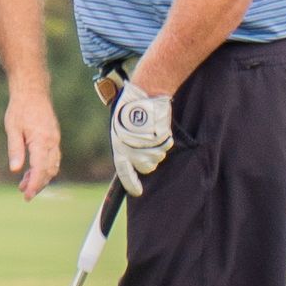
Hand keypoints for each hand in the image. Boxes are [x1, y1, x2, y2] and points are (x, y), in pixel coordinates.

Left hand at [5, 83, 60, 200]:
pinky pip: (52, 158)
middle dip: (38, 184)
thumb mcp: (12, 128)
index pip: (41, 169)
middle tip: (24, 194)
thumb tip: (15, 170)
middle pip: (49, 170)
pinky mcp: (54, 138)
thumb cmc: (20, 108)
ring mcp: (55, 139)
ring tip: (24, 184)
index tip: (27, 195)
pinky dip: (44, 168)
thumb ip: (15, 149)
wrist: (33, 91)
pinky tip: (32, 171)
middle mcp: (52, 141)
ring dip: (41, 177)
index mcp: (42, 140)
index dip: (35, 184)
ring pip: (52, 166)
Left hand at [109, 77, 173, 197]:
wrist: (144, 94)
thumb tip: (127, 160)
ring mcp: (150, 146)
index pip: (125, 173)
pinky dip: (164, 140)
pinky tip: (158, 128)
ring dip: (156, 148)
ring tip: (150, 132)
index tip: (137, 192)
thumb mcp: (118, 128)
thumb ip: (123, 145)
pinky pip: (166, 146)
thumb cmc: (129, 108)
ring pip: (158, 157)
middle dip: (147, 159)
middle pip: (147, 167)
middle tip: (144, 145)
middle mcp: (135, 150)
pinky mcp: (163, 140)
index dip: (131, 185)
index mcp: (120, 148)